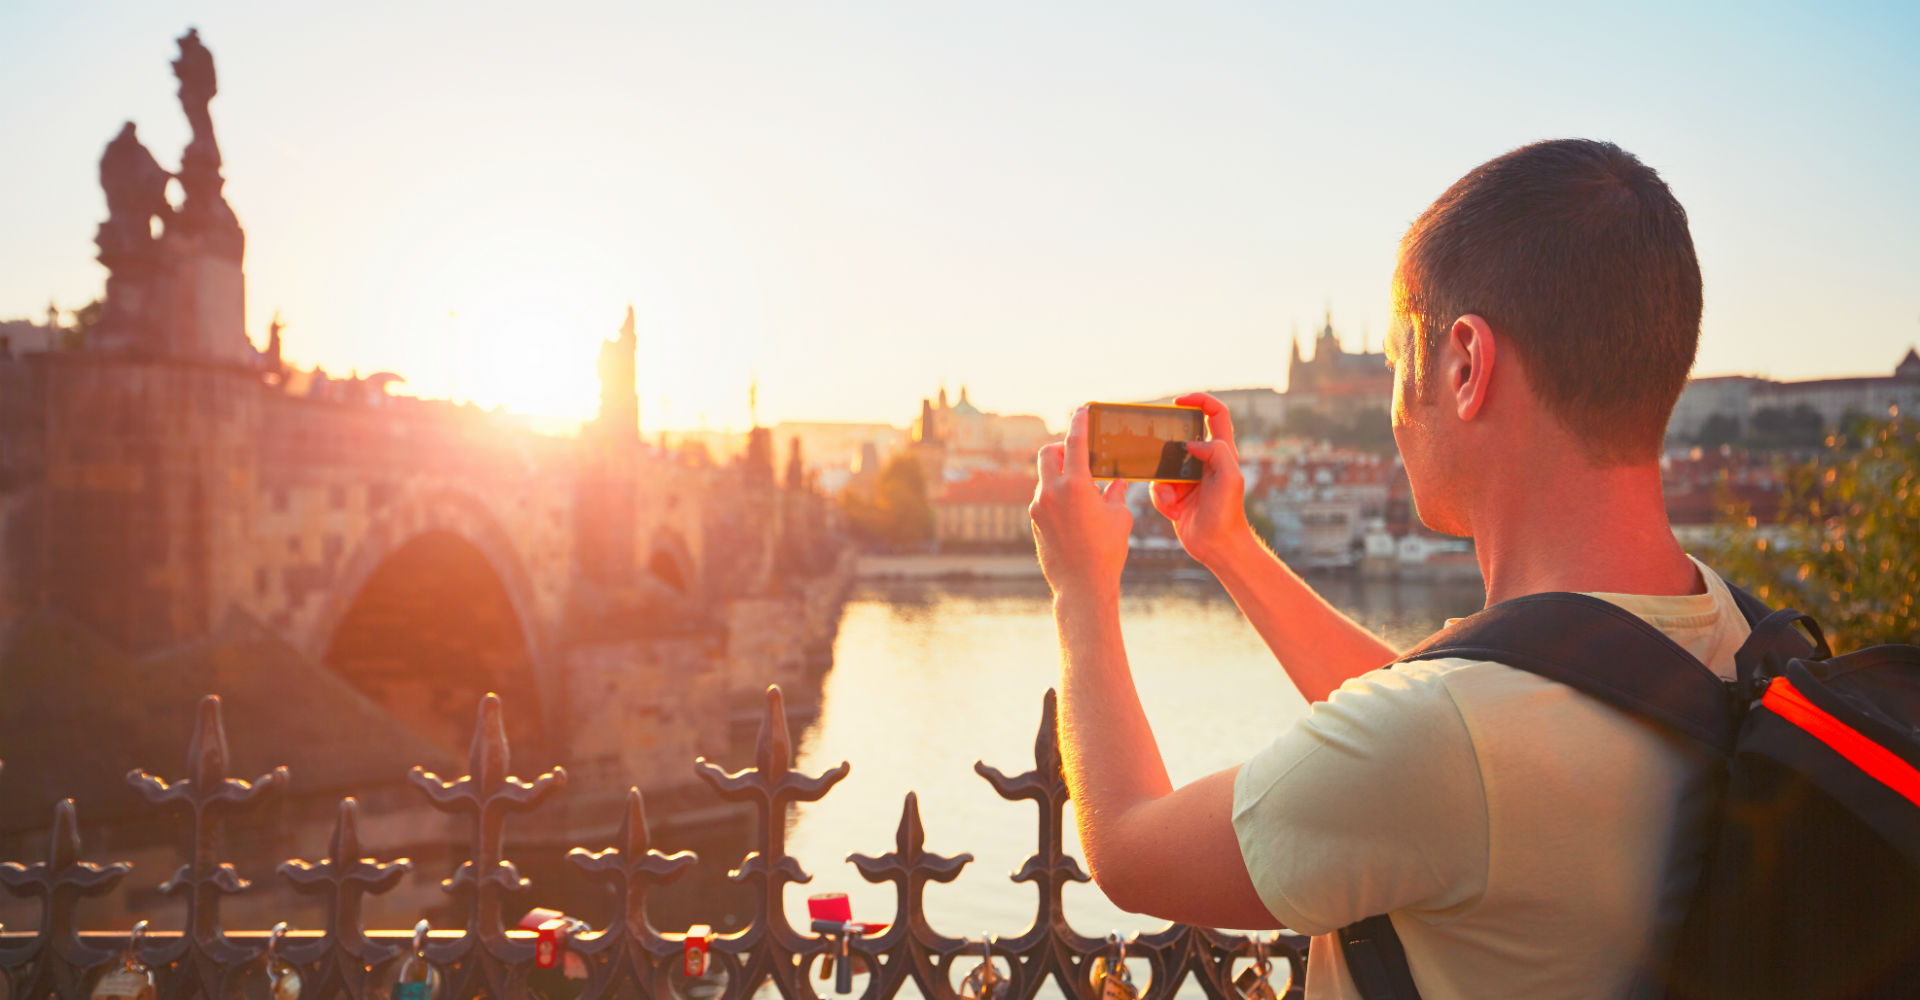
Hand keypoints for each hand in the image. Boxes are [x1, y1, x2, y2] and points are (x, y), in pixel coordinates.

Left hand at [1031, 406, 1132, 600]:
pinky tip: (1075, 508)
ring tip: (1083, 488)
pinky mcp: (1035, 522)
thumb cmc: (1107, 552)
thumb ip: (1116, 492)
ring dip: (1060, 474)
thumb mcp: (1119, 517)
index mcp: (1075, 486)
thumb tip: (1117, 481)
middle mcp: (1051, 492)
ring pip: (1044, 477)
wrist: (1082, 587)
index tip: (1082, 410)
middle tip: (1078, 454)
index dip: (1079, 423)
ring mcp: (1039, 507)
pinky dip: (1057, 494)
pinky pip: (1044, 497)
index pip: (1074, 443)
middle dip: (1061, 448)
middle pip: (1048, 453)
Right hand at [1150, 393, 1251, 566]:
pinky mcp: (1175, 495)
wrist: (1216, 546)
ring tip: (1173, 498)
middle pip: (1182, 436)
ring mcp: (1188, 478)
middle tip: (1158, 447)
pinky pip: (1157, 487)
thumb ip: (1216, 451)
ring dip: (1162, 481)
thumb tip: (1192, 443)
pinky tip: (1172, 510)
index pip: (1216, 414)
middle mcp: (1204, 461)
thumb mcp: (1230, 477)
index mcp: (1222, 452)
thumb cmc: (1228, 513)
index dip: (1200, 401)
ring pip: (1163, 463)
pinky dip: (1160, 498)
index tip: (1179, 402)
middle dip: (1167, 442)